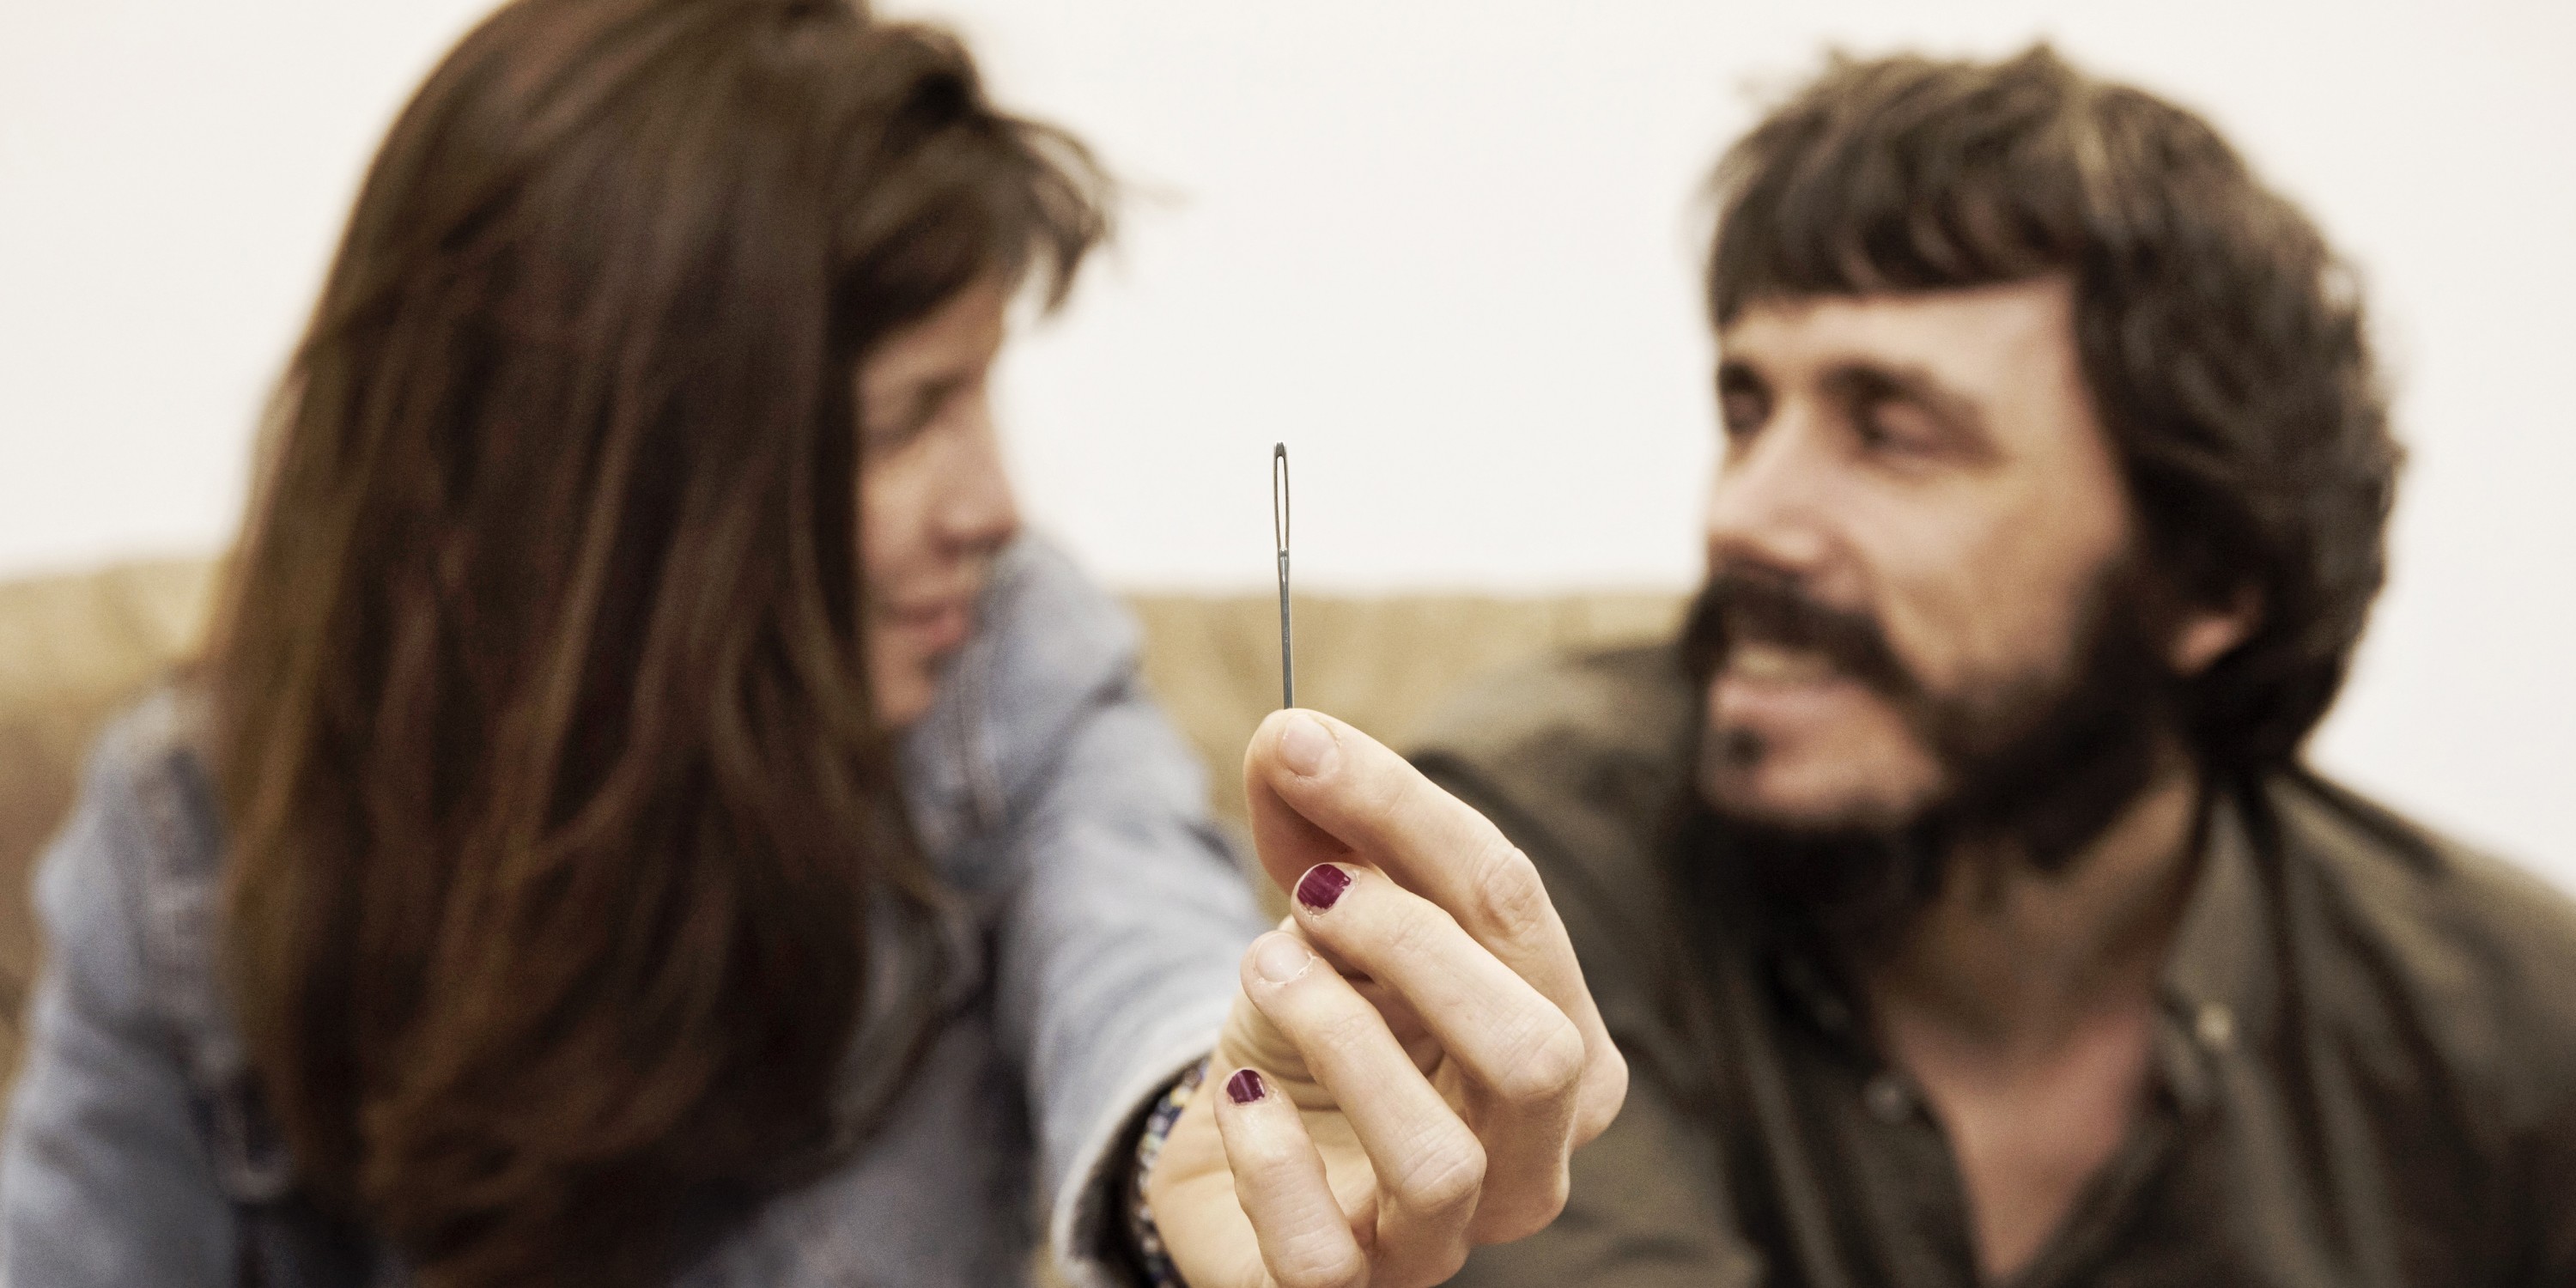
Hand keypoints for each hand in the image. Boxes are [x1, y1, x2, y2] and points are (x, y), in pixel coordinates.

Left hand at [1144, 710, 1627, 1287]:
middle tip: (1307, 895)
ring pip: (1441, 1159)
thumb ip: (1327, 824)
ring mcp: (1447, 1242)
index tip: (1298, 746)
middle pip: (1533, 1050)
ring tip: (1266, 970)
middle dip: (1408, 943)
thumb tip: (1291, 736)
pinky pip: (1325, 1255)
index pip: (1516, 911)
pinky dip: (1272, 1158)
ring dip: (1341, 1038)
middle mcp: (1533, 1157)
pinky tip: (1243, 1096)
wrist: (1237, 1152)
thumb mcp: (1323, 915)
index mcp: (1567, 1047)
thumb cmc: (1317, 1026)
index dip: (1403, 812)